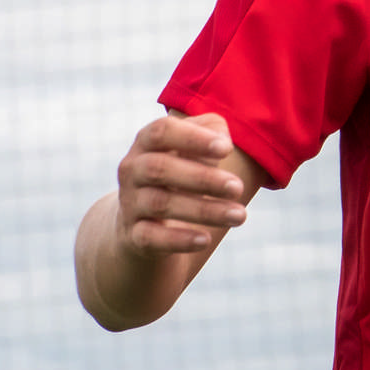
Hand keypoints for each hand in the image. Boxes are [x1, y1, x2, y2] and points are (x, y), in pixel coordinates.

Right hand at [113, 112, 247, 255]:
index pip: (162, 131)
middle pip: (160, 168)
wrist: (147, 223)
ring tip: (239, 216)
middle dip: (203, 178)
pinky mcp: (133, 235)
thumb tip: (223, 142)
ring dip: (204, 210)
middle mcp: (132, 170)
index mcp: (147, 142)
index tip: (226, 149)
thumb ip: (212, 130)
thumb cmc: (182, 171)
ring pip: (161, 204)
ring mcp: (130, 203)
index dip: (193, 138)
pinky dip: (179, 239)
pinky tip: (206, 240)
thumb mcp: (196, 145)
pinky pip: (151, 237)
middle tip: (238, 188)